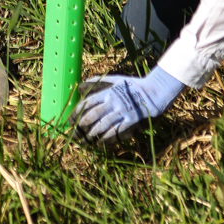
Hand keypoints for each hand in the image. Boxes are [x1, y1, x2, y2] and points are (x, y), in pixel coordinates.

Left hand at [69, 65, 183, 144]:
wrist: (154, 92)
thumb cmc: (133, 86)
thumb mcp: (116, 80)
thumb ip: (99, 83)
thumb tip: (81, 86)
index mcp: (108, 91)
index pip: (88, 102)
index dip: (77, 112)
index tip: (70, 120)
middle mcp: (113, 102)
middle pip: (93, 115)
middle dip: (81, 125)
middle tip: (73, 134)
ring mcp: (122, 112)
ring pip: (103, 124)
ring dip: (92, 134)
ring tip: (84, 140)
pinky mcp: (131, 121)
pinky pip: (116, 131)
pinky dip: (106, 138)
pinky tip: (100, 143)